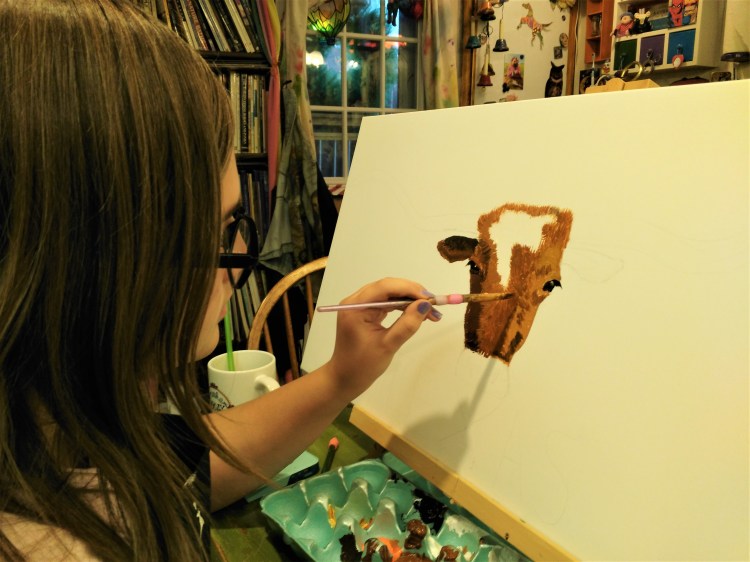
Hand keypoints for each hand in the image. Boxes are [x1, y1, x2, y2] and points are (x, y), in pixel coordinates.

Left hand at [327, 278, 440, 395]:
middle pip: (387, 287)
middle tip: (434, 305)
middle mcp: (356, 301)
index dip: (408, 289)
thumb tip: (425, 305)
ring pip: (389, 294)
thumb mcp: (388, 345)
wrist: (345, 378)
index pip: (384, 287)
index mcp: (355, 307)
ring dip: (409, 300)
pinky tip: (416, 313)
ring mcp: (360, 306)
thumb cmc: (362, 365)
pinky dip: (402, 306)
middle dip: (412, 294)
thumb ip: (407, 324)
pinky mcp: (365, 312)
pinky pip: (386, 303)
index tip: (429, 298)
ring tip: (430, 311)